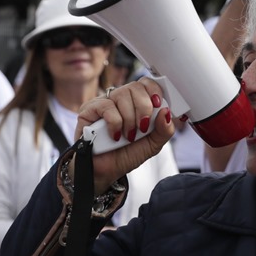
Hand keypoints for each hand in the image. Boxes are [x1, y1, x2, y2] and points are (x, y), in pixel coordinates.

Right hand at [74, 78, 174, 192]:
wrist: (106, 171)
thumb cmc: (127, 155)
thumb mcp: (152, 144)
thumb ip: (164, 130)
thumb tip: (166, 111)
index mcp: (136, 103)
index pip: (146, 84)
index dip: (154, 90)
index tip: (158, 104)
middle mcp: (120, 100)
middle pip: (135, 87)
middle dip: (144, 108)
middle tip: (143, 127)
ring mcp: (104, 103)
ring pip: (122, 94)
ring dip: (130, 119)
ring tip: (128, 136)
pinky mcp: (89, 110)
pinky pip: (106, 106)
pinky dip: (115, 123)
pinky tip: (115, 136)